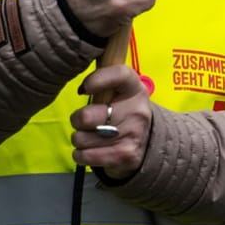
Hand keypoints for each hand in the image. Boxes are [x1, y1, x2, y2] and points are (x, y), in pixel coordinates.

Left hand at [72, 64, 152, 178]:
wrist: (147, 143)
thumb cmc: (123, 113)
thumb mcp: (120, 92)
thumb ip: (103, 80)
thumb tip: (78, 69)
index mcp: (135, 88)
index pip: (119, 75)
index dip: (97, 79)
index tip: (83, 89)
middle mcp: (137, 110)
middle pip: (87, 116)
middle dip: (77, 120)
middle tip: (84, 122)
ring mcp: (133, 134)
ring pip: (82, 138)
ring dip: (79, 139)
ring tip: (90, 137)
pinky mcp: (126, 155)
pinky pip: (86, 156)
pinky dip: (80, 155)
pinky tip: (89, 150)